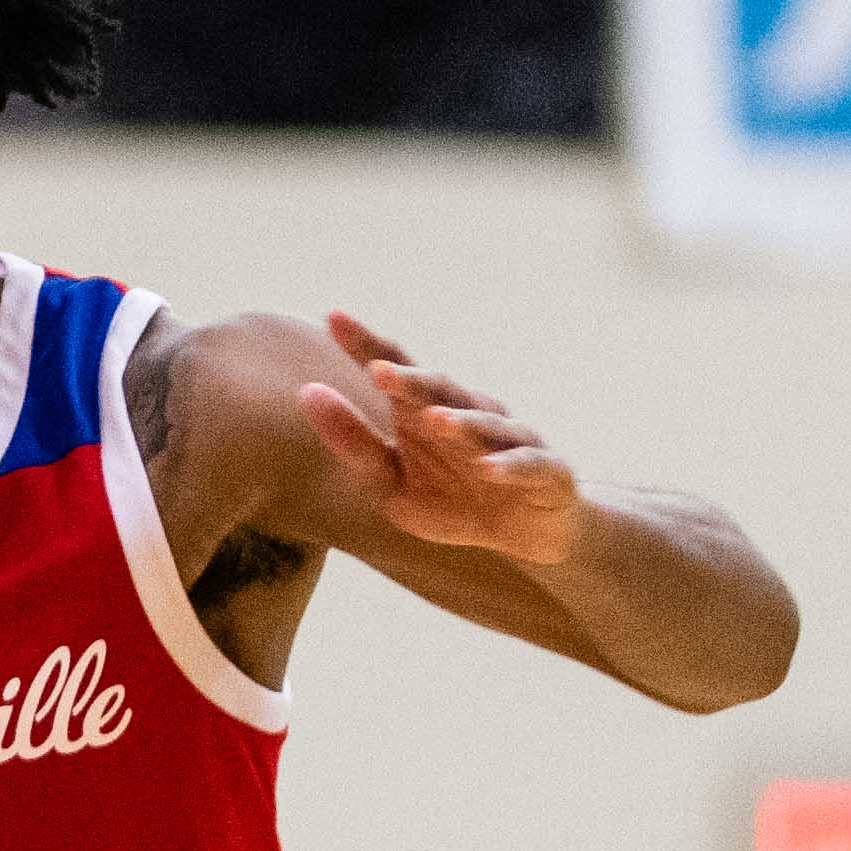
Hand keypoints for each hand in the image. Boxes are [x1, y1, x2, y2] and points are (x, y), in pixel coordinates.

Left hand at [301, 311, 584, 567]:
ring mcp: (508, 442)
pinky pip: (526, 465)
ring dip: (460, 422)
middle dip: (411, 381)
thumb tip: (306, 392)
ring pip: (485, 426)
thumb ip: (353, 442)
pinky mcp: (544, 471)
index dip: (366, 345)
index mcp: (425, 413)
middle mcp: (469, 415)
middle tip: (377, 369)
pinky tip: (488, 469)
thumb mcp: (391, 480)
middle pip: (439, 391)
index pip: (395, 371)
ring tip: (432, 419)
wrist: (528, 532)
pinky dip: (508, 466)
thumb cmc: (453, 498)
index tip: (333, 317)